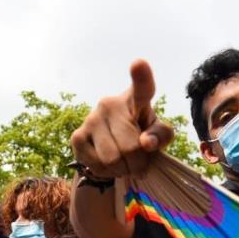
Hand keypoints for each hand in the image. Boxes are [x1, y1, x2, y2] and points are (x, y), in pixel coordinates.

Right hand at [70, 59, 173, 178]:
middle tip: (138, 162)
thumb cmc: (140, 135)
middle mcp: (110, 103)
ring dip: (122, 170)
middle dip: (138, 163)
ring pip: (112, 159)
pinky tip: (108, 164)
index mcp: (135, 99)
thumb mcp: (158, 134)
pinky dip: (107, 173)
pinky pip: (97, 165)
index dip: (141, 77)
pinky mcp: (77, 136)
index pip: (141, 88)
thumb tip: (146, 142)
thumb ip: (161, 136)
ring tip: (123, 163)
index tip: (139, 64)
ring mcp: (91, 119)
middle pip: (130, 147)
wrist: (112, 146)